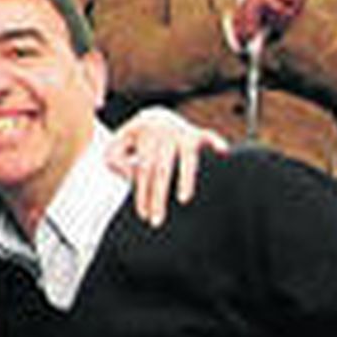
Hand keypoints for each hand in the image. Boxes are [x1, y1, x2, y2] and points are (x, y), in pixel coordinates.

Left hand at [107, 108, 228, 227]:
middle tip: (157, 220)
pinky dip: (216, 142)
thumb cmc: (135, 140)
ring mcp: (181, 132)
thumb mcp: (117, 145)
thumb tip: (131, 174)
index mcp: (141, 138)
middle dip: (158, 196)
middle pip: (161, 170)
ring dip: (185, 179)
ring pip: (186, 158)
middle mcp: (162, 134)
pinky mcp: (197, 133)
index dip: (142, 193)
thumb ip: (114, 159)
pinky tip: (222, 151)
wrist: (154, 116)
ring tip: (183, 199)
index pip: (142, 170)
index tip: (143, 214)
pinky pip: (209, 136)